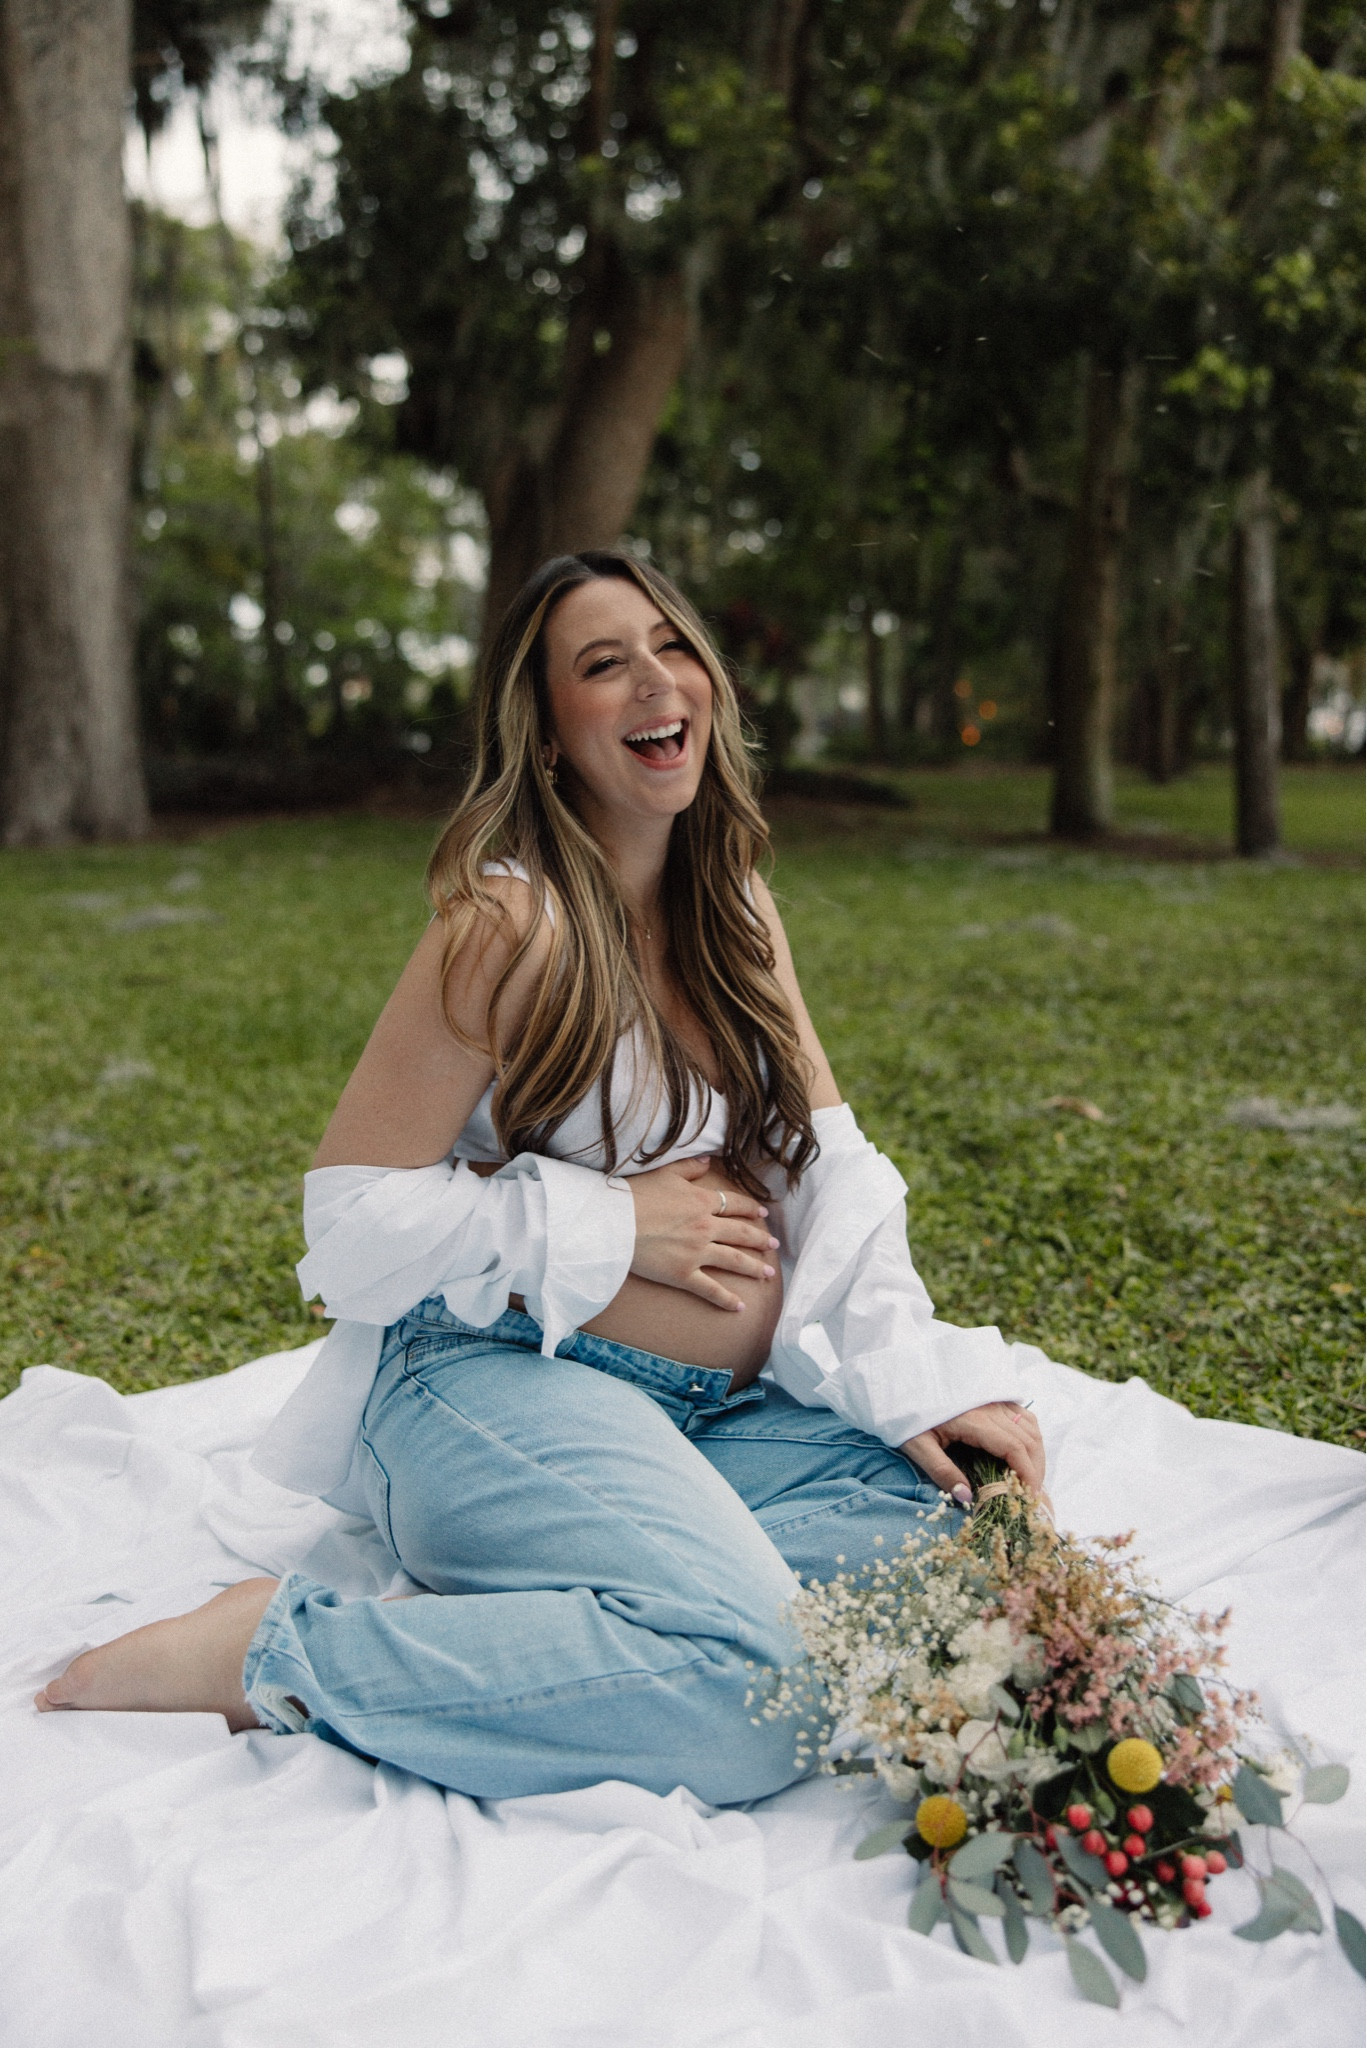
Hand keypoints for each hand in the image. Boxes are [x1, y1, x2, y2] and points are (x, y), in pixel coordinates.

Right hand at [627, 1157, 778, 1312]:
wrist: (615, 1221)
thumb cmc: (635, 1194)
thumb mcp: (665, 1173)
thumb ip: (689, 1167)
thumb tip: (708, 1160)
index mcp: (702, 1201)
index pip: (733, 1205)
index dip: (750, 1209)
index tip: (762, 1213)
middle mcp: (705, 1227)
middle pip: (740, 1233)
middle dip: (760, 1239)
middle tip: (775, 1245)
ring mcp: (697, 1253)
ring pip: (733, 1260)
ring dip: (753, 1267)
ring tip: (768, 1273)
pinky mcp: (683, 1274)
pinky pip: (710, 1289)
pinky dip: (726, 1300)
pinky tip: (740, 1307)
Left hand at [900, 1402, 1046, 1502]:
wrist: (903, 1378)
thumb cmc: (907, 1413)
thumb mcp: (917, 1445)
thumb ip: (941, 1472)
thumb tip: (967, 1498)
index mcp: (974, 1419)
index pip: (1014, 1447)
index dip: (1027, 1473)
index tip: (1029, 1496)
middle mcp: (991, 1406)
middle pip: (1028, 1440)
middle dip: (1035, 1470)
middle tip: (1030, 1495)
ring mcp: (995, 1399)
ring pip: (1031, 1427)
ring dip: (1036, 1455)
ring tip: (1029, 1480)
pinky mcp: (995, 1397)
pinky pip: (1024, 1417)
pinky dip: (1031, 1438)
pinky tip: (1024, 1456)